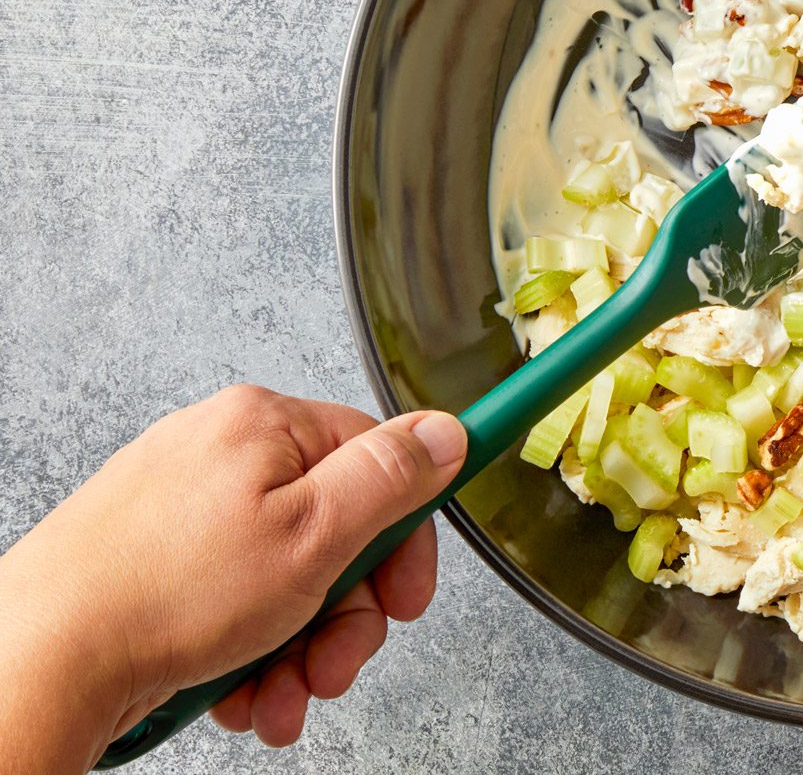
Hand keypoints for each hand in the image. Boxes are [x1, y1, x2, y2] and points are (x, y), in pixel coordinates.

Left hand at [0, 385, 466, 770]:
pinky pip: (229, 600)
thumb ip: (389, 478)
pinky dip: (247, 652)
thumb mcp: (313, 534)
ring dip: (298, 648)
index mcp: (262, 425)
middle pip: (330, 528)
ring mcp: (177, 507)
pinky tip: (241, 693)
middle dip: (343, 615)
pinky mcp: (148, 559)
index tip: (407, 597)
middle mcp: (217, 453)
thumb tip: (445, 431)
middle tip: (333, 663)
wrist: (39, 661)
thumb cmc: (163, 598)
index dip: (404, 540)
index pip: (375, 460)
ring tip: (279, 695)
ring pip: (282, 576)